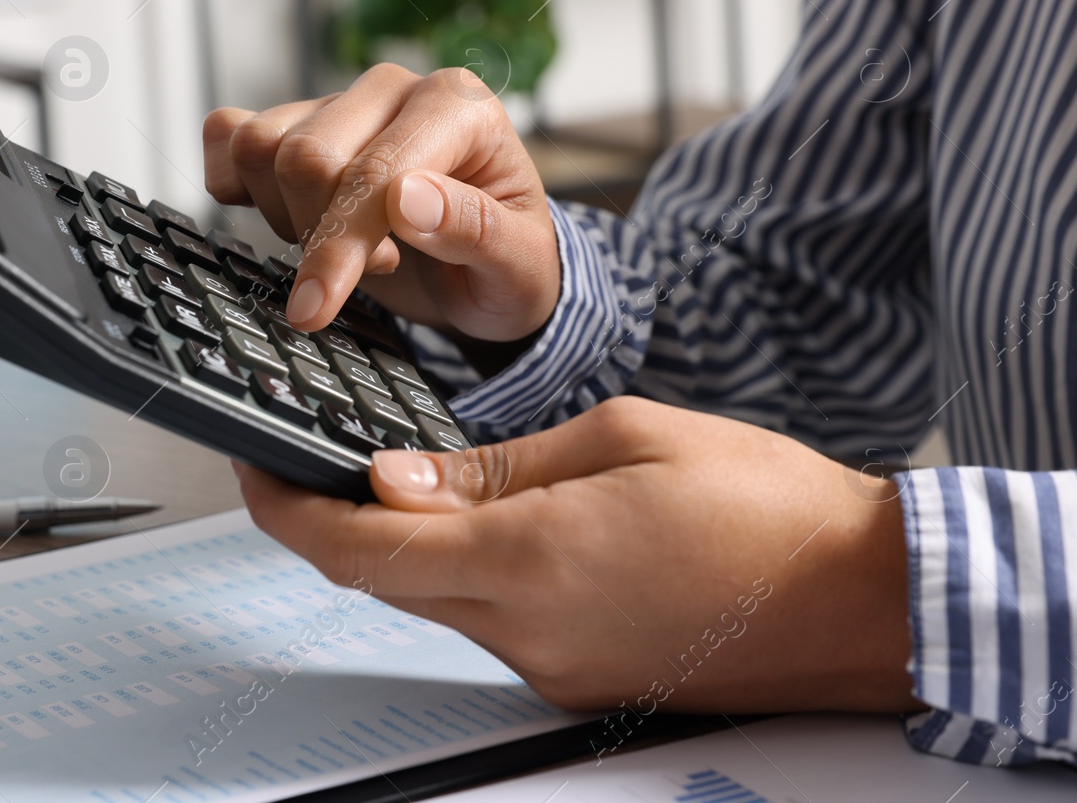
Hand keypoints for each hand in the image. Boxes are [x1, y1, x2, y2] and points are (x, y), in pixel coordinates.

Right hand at [202, 64, 559, 341]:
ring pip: (258, 146)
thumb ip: (475, 229)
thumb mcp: (520, 265)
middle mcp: (393, 90)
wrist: (486, 271)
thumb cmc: (507, 264)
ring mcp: (339, 102)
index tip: (317, 306)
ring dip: (285, 216)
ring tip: (347, 244)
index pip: (373, 171)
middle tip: (374, 269)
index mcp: (457, 106)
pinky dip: (234, 185)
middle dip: (319, 235)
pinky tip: (286, 218)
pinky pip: (227, 134)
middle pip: (304, 156)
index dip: (341, 245)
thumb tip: (409, 200)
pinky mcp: (295, 123)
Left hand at [236, 396, 919, 714]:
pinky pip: (488, 621)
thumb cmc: (767, 507)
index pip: (363, 549)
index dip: (288, 511)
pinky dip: (460, 571)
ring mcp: (555, 666)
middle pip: (384, 580)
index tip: (251, 468)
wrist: (863, 599)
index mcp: (533, 561)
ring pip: (433, 601)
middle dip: (330, 522)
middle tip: (307, 460)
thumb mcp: (623, 438)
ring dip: (400, 546)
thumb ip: (497, 466)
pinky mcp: (581, 677)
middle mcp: (530, 631)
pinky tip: (482, 525)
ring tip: (400, 478)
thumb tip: (398, 477)